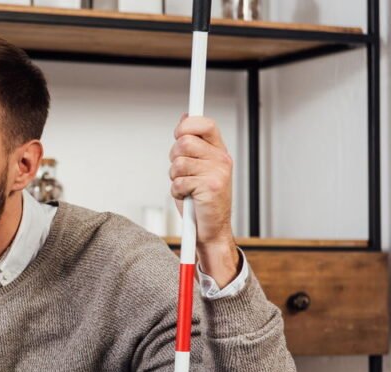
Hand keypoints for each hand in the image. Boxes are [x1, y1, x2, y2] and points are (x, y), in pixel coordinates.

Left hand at [169, 114, 239, 286]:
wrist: (211, 230)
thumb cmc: (201, 201)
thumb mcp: (196, 168)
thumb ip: (191, 145)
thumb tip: (184, 118)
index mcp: (219, 152)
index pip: (206, 124)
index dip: (187, 124)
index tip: (178, 132)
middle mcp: (221, 160)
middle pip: (184, 142)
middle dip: (174, 158)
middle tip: (181, 173)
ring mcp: (217, 173)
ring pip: (178, 163)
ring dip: (174, 178)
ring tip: (186, 188)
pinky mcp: (210, 187)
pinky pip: (179, 182)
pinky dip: (177, 192)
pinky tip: (188, 198)